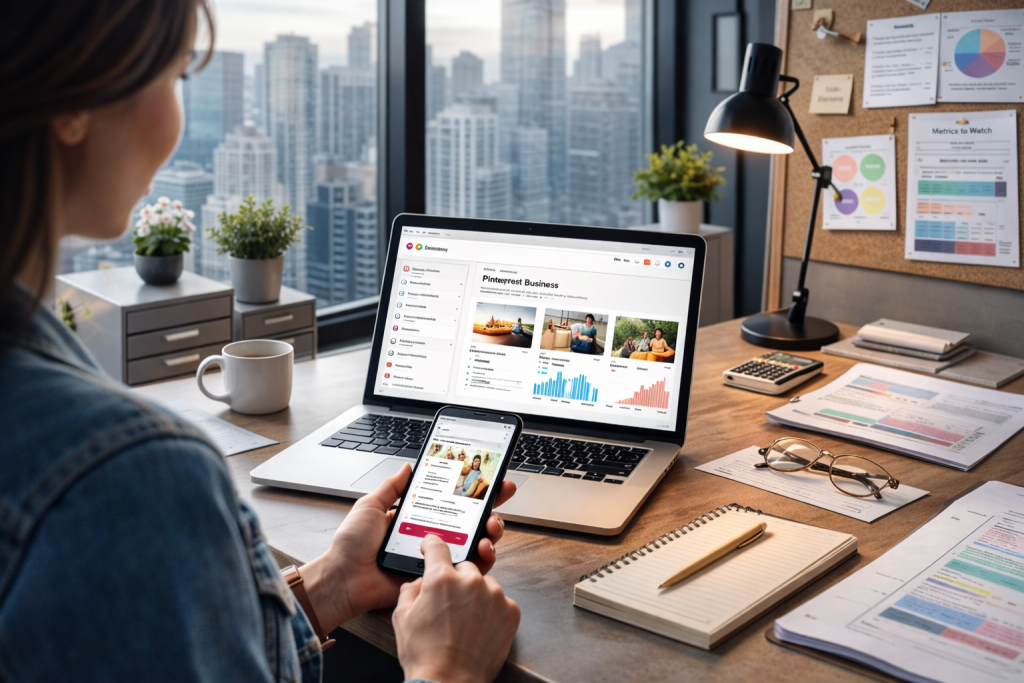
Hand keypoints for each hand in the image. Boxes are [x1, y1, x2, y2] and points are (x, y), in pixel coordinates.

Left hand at [300, 462, 516, 632]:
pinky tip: (482, 548)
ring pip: (477, 544)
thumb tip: (408, 466)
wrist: (344, 578)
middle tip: (499, 498)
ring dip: (491, 532)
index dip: (474, 492)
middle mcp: (432, 538)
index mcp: (418, 519)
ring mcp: (437, 559)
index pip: (453, 503)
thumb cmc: (352, 545)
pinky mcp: (439, 579)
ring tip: (490, 526)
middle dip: (491, 508)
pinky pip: (467, 570)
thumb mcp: (370, 506)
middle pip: (472, 522)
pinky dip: (482, 559)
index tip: (492, 479)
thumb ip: (391, 487)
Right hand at [393, 535, 519, 682]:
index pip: (437, 546)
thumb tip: (418, 582)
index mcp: (441, 579)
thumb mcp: (402, 617)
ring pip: (484, 584)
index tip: (432, 545)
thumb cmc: (425, 656)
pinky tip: (479, 627)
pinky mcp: (511, 611)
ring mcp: (494, 596)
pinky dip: (491, 610)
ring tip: (464, 621)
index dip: (432, 544)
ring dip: (475, 595)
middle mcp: (471, 581)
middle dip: (455, 580)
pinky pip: (500, 601)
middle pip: (463, 567)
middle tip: (448, 604)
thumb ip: (410, 589)